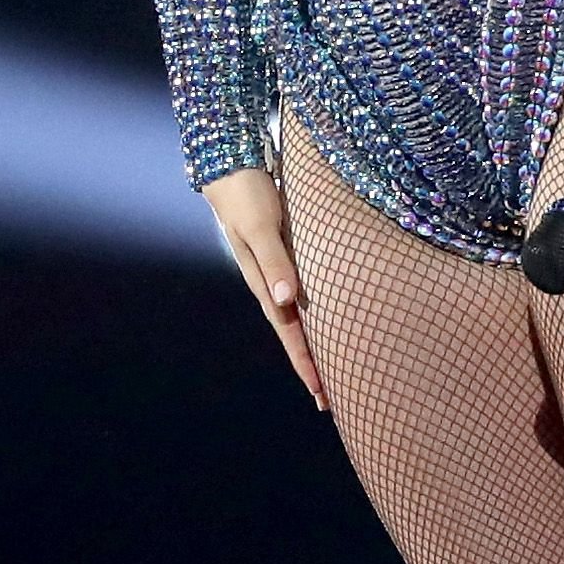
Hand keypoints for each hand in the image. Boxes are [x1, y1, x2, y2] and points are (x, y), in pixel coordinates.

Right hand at [202, 167, 326, 408]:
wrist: (230, 163)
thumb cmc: (247, 193)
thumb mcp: (262, 227)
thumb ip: (275, 262)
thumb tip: (287, 301)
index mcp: (264, 282)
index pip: (289, 332)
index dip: (305, 362)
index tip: (322, 393)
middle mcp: (271, 281)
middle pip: (294, 332)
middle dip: (310, 365)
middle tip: (328, 400)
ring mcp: (277, 268)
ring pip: (298, 314)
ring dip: (314, 341)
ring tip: (333, 368)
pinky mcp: (286, 251)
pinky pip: (304, 291)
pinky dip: (315, 310)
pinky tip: (325, 317)